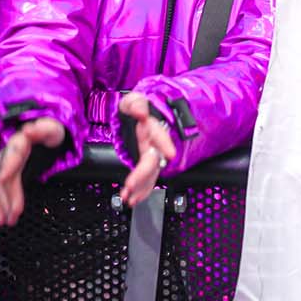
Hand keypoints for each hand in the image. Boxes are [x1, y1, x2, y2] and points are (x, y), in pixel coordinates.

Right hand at [0, 118, 66, 226]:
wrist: (44, 132)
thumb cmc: (50, 130)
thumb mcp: (52, 128)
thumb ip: (43, 129)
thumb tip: (29, 130)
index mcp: (20, 142)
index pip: (12, 154)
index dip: (7, 166)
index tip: (4, 178)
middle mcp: (10, 155)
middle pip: (7, 177)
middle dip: (9, 196)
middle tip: (14, 212)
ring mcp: (9, 166)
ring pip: (3, 187)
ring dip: (4, 205)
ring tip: (7, 221)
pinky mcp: (11, 174)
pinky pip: (3, 190)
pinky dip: (1, 204)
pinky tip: (1, 217)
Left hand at [118, 93, 177, 207]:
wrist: (139, 114)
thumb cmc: (136, 107)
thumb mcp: (133, 100)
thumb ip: (136, 104)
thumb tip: (140, 110)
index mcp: (154, 128)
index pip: (161, 135)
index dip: (166, 145)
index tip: (171, 154)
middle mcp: (156, 145)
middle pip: (154, 161)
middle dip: (144, 175)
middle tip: (130, 185)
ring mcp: (153, 156)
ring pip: (151, 174)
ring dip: (141, 188)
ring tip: (129, 198)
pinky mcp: (147, 164)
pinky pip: (147, 179)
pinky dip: (140, 190)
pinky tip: (132, 199)